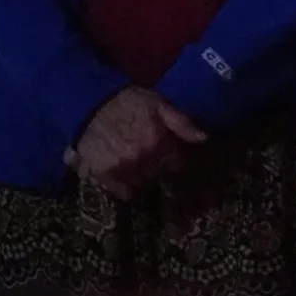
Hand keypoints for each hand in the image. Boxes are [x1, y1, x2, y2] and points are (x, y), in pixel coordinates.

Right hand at [65, 87, 206, 199]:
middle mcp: (140, 159)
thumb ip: (182, 123)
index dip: (175, 157)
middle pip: (160, 175)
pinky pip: (124, 192)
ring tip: (139, 163)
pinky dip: (127, 186)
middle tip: (153, 156)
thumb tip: (204, 138)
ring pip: (144, 185)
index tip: (171, 152)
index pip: (177, 164)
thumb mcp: (160, 104)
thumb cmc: (130, 102)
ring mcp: (121, 169)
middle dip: (160, 167)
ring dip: (144, 177)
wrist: (91, 105)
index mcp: (158, 142)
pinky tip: (126, 172)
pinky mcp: (104, 176)